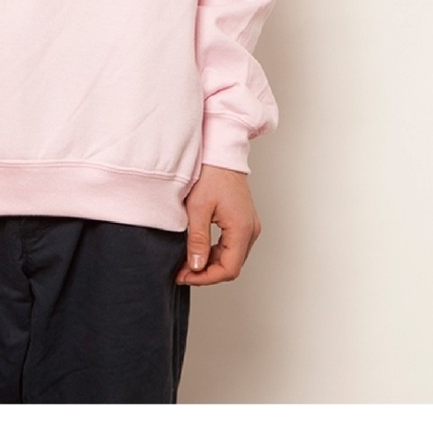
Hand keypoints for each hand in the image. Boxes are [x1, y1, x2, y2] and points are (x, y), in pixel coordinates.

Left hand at [175, 164, 261, 285]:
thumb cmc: (211, 175)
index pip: (229, 269)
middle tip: (182, 271)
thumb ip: (197, 240)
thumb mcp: (197, 209)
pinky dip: (215, 253)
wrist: (222, 154)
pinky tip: (198, 250)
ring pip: (231, 258)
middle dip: (206, 273)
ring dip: (210, 264)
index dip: (206, 278)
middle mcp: (250, 230)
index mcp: (242, 228)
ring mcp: (249, 226)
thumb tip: (196, 266)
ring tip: (187, 262)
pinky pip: (232, 246)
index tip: (185, 276)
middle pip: (231, 266)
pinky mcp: (244, 222)